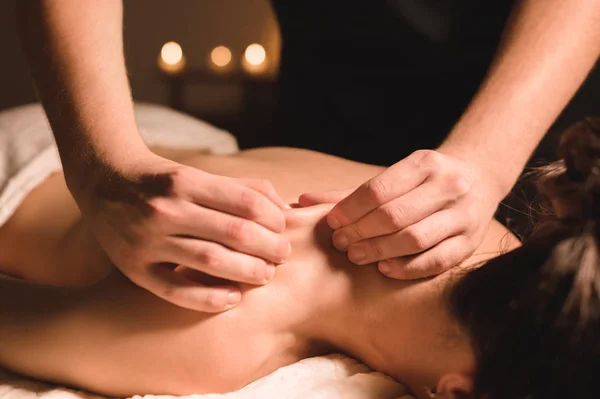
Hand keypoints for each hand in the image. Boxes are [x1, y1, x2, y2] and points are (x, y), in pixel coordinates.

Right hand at [75, 151, 290, 311]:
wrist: (104, 182)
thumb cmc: (164, 181)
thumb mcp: (199, 173)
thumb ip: (242, 188)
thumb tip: (282, 209)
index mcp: (186, 182)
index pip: (246, 203)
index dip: (273, 219)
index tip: (282, 228)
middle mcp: (166, 210)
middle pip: (234, 233)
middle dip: (269, 247)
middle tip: (283, 255)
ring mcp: (147, 241)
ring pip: (211, 261)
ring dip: (248, 271)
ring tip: (265, 274)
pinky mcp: (134, 268)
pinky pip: (177, 291)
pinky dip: (209, 298)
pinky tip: (234, 298)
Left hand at [301, 150, 502, 278]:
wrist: (479, 177)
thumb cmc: (423, 181)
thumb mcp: (393, 176)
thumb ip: (349, 193)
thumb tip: (301, 202)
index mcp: (424, 163)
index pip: (378, 190)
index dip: (349, 210)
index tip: (332, 223)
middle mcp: (448, 186)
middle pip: (394, 216)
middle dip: (361, 232)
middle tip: (341, 244)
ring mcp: (463, 215)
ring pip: (415, 239)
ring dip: (379, 251)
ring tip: (356, 256)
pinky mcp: (471, 241)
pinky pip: (436, 261)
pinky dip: (407, 268)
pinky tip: (384, 269)